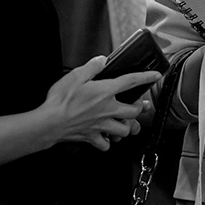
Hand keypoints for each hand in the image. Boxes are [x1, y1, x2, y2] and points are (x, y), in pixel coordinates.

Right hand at [41, 56, 157, 150]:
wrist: (48, 123)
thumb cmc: (60, 101)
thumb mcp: (76, 75)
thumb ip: (92, 66)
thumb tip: (102, 60)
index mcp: (105, 92)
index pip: (131, 81)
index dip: (146, 77)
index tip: (156, 76)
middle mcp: (107, 110)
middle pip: (134, 111)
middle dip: (141, 108)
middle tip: (142, 106)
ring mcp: (101, 125)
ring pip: (124, 130)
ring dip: (127, 126)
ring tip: (126, 123)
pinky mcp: (91, 137)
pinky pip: (106, 144)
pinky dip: (108, 142)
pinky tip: (106, 138)